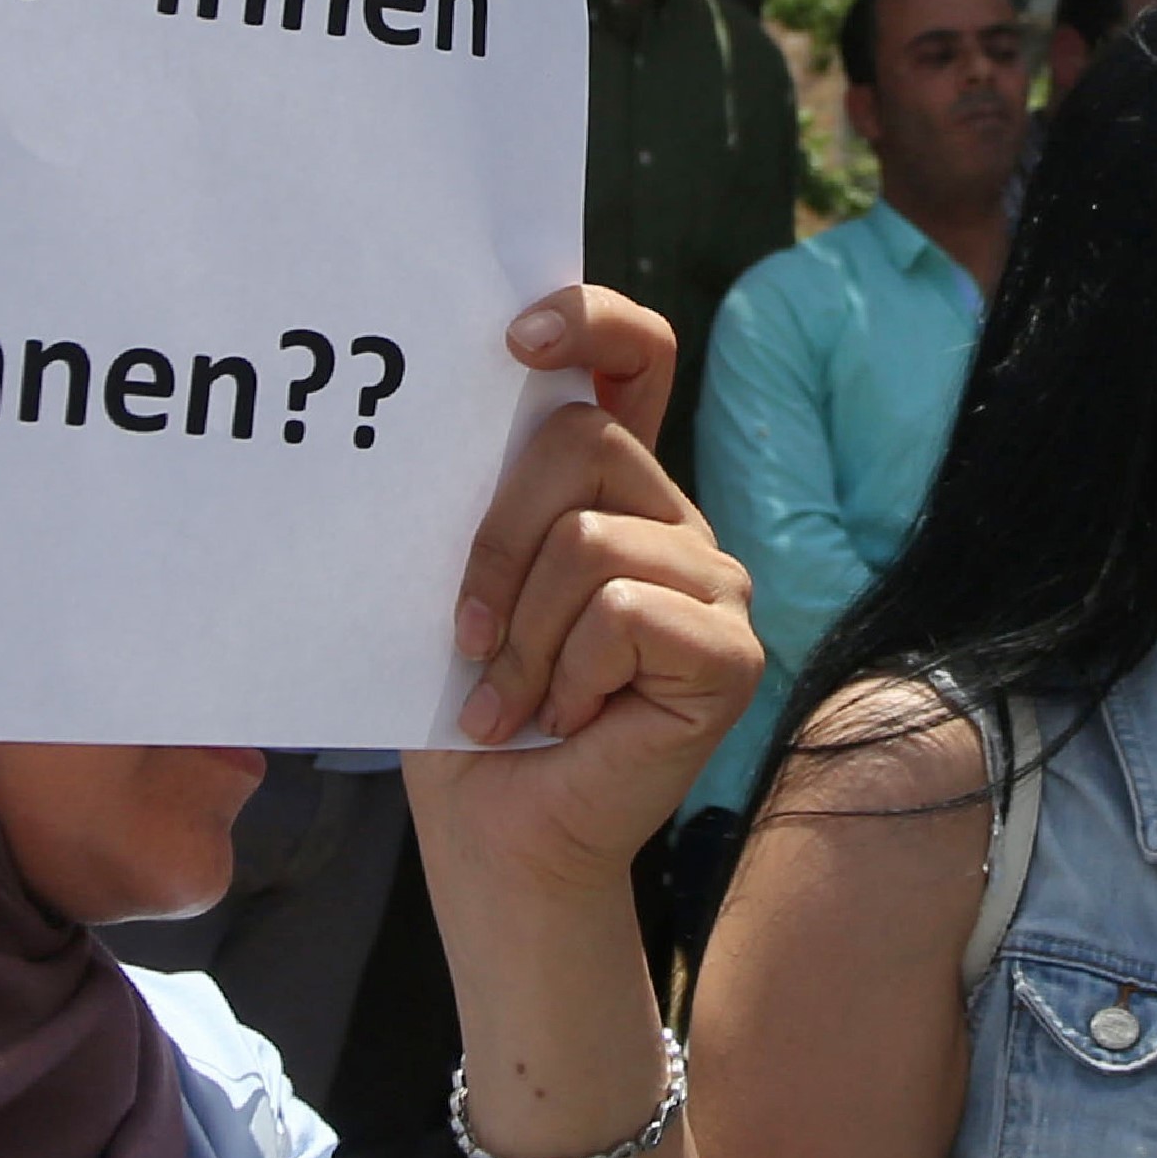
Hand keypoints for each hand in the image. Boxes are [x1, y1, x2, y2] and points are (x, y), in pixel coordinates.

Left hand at [403, 287, 760, 904]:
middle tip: (463, 635)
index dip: (589, 320)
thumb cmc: (468, 715)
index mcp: (610, 488)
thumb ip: (475, 503)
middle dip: (494, 541)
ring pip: (591, 541)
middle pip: (580, 442)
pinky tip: (562, 720)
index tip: (514, 340)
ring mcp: (714, 583)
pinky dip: (565, 673)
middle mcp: (672, 519)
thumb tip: (424, 423)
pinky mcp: (732, 651)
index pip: (635, 356)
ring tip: (506, 700)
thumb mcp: (452, 585)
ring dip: (520, 634)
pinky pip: (624, 611)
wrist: (498, 838)